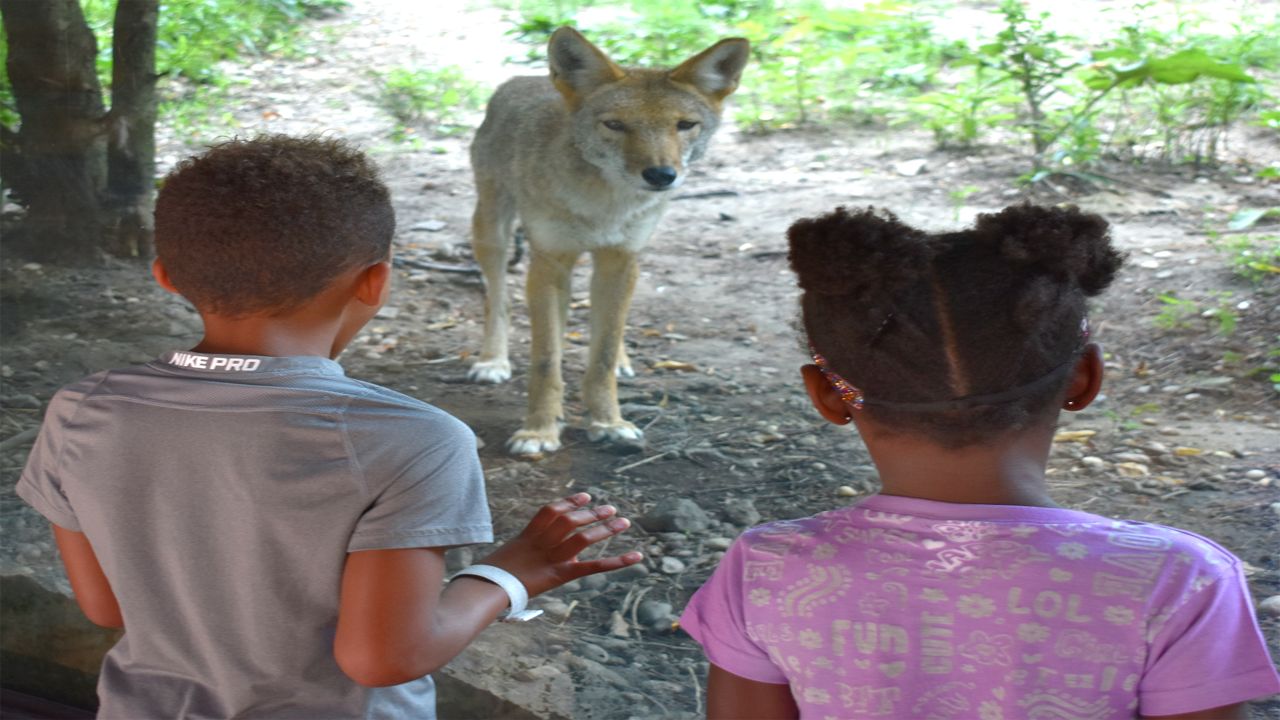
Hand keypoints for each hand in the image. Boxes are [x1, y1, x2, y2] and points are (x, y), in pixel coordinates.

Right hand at [478, 493, 642, 597]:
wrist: (486, 588)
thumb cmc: (489, 576)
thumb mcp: (505, 557)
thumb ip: (522, 552)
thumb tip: (536, 556)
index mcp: (528, 535)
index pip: (551, 511)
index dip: (570, 502)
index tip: (585, 496)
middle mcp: (542, 542)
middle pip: (570, 520)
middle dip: (591, 513)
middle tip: (610, 508)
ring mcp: (552, 558)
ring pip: (582, 538)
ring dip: (604, 528)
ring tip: (622, 521)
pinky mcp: (560, 575)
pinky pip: (592, 567)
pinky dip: (617, 562)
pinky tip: (636, 556)